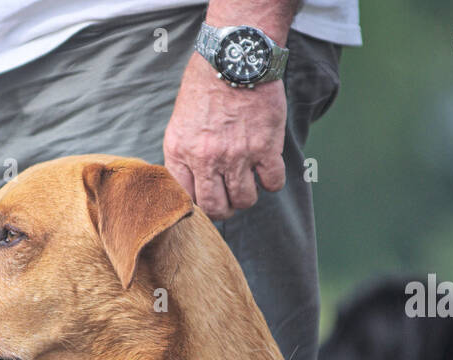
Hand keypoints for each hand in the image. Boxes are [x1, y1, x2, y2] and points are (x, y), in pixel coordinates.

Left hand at [163, 52, 286, 218]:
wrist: (234, 58)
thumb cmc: (205, 87)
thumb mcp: (179, 124)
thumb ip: (183, 156)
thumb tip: (190, 186)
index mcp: (180, 152)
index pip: (185, 199)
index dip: (198, 205)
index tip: (206, 200)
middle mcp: (206, 158)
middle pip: (216, 208)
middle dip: (224, 209)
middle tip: (229, 199)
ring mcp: (237, 155)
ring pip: (245, 200)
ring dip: (247, 196)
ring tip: (247, 182)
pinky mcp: (265, 147)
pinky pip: (273, 182)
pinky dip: (271, 181)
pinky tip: (267, 169)